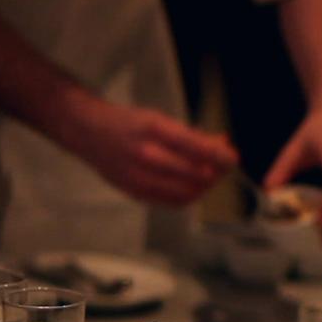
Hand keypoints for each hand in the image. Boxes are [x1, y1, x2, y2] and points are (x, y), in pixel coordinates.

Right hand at [70, 100, 237, 205]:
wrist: (88, 132)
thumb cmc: (128, 123)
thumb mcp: (160, 119)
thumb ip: (192, 135)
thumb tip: (222, 145)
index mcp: (155, 130)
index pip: (198, 149)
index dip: (222, 157)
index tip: (233, 157)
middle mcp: (147, 155)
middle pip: (196, 174)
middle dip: (217, 172)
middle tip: (225, 166)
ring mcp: (139, 177)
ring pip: (187, 192)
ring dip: (205, 187)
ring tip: (211, 177)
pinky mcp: (134, 192)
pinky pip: (171, 202)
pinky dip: (189, 196)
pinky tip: (193, 187)